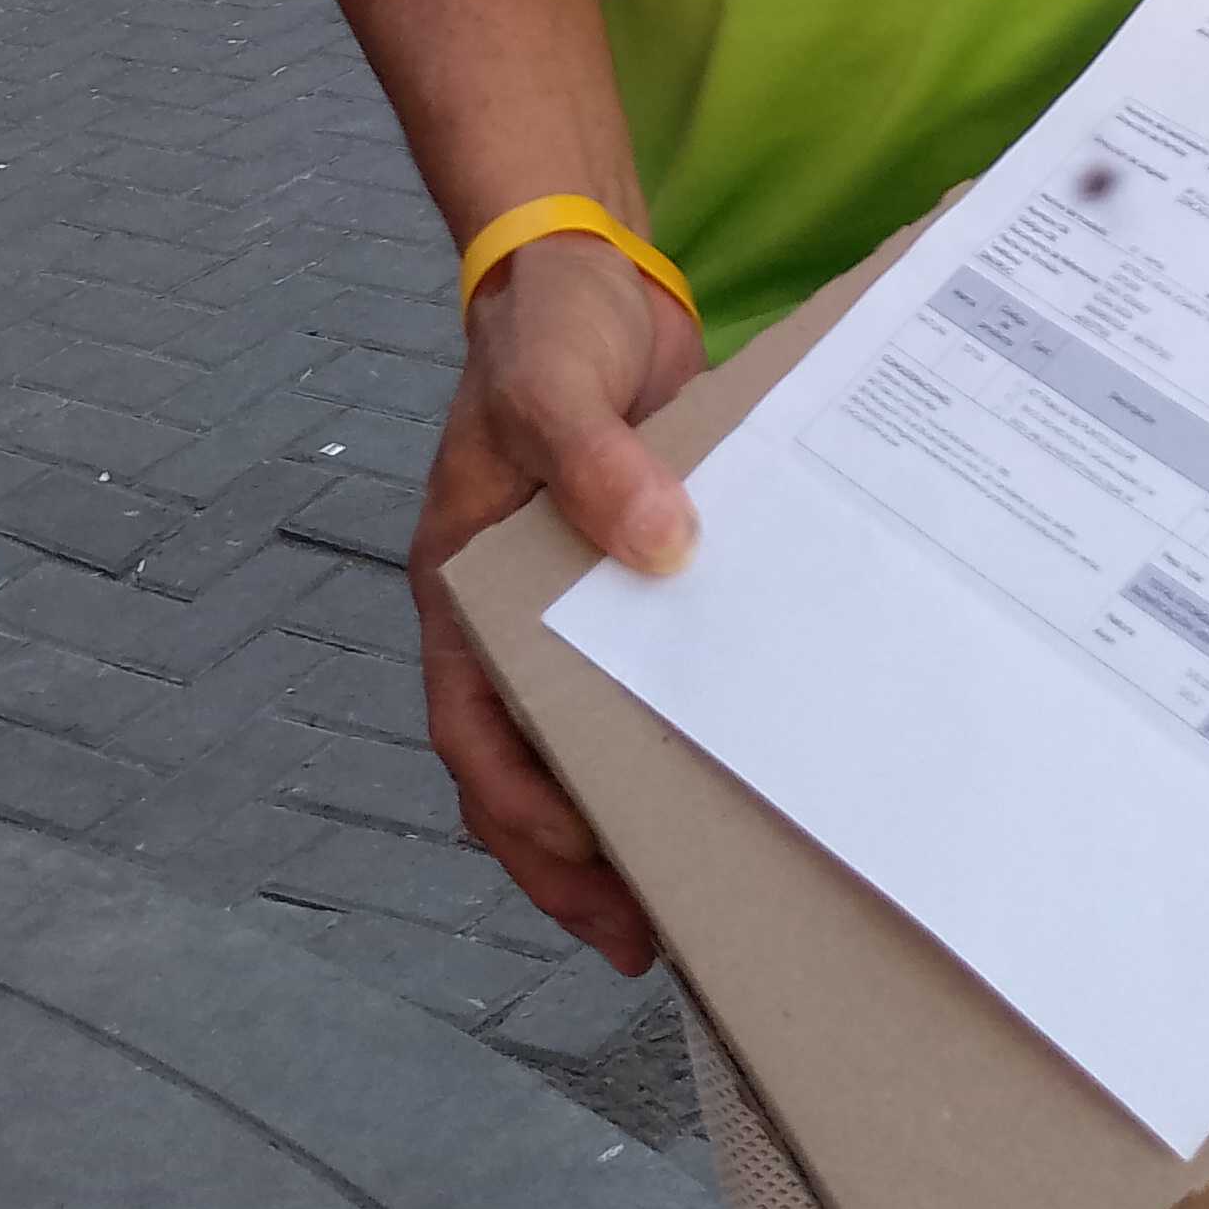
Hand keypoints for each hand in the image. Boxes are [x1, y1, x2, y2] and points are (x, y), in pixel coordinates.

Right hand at [409, 235, 708, 972]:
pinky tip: (742, 755)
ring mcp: (576, 598)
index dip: (524, 817)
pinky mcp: (642, 571)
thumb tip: (657, 547)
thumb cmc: (546, 329)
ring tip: (698, 887)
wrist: (590, 269)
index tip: (593, 874)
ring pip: (590, 727)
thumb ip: (593, 463)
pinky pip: (654, 665)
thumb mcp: (552, 387)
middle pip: (530, 762)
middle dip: (579, 858)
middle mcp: (512, 612)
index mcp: (465, 589)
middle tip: (650, 938)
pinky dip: (681, 719)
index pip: (476, 736)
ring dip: (631, 803)